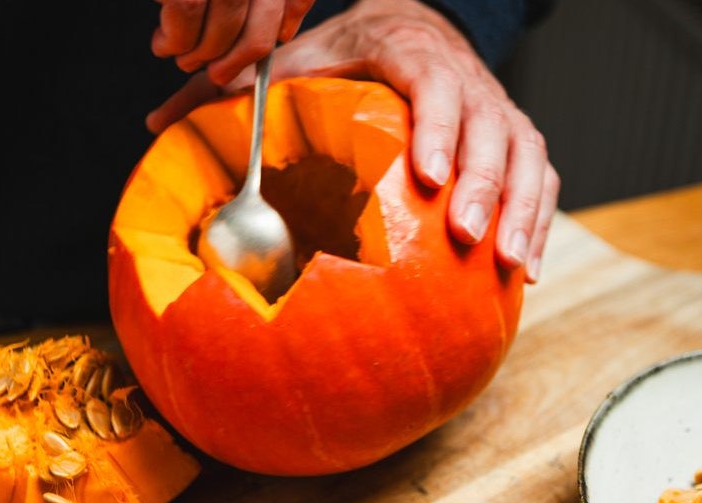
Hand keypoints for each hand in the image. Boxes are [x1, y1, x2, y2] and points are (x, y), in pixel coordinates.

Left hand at [148, 0, 558, 281]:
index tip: (430, 176)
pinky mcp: (518, 144)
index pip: (438, 84)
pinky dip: (540, 224)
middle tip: (465, 236)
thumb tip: (157, 123)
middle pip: (493, 128)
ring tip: (509, 264)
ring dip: (521, 212)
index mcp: (412, 54)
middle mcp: (468, 81)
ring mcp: (500, 112)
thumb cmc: (350, 55)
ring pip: (527, 158)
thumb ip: (237, 91)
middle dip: (485, 184)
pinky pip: (543, 182)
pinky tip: (525, 273)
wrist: (415, 31)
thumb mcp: (297, 61)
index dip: (442, 127)